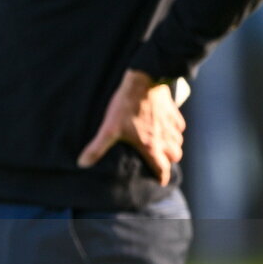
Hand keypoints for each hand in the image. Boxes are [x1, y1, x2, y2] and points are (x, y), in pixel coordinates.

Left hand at [78, 70, 184, 184]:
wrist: (143, 81)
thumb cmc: (126, 106)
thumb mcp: (109, 128)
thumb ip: (97, 147)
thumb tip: (82, 164)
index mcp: (151, 146)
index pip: (162, 168)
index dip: (162, 177)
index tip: (160, 182)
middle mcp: (165, 138)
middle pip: (175, 156)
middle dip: (169, 161)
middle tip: (160, 161)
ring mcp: (171, 124)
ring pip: (179, 142)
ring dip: (173, 146)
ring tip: (164, 145)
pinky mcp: (173, 111)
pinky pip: (179, 126)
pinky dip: (175, 130)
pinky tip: (166, 126)